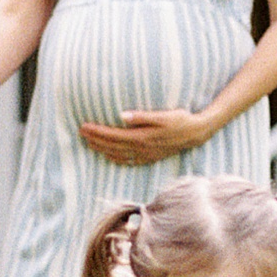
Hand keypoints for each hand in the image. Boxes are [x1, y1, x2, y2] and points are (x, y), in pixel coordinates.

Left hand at [78, 109, 208, 166]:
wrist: (196, 133)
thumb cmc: (180, 120)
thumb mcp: (163, 115)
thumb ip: (142, 116)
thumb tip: (122, 115)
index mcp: (142, 136)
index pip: (113, 135)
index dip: (97, 132)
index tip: (84, 126)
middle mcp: (141, 148)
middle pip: (112, 145)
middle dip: (95, 139)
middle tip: (81, 132)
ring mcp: (146, 155)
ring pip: (118, 154)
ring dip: (102, 149)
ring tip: (89, 143)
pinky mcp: (150, 157)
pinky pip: (129, 161)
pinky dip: (116, 158)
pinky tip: (108, 155)